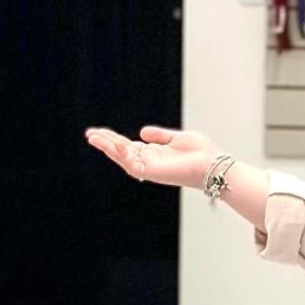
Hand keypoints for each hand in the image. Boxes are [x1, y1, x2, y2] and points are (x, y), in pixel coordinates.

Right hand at [84, 124, 216, 190]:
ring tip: (93, 137)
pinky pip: (131, 163)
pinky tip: (112, 143)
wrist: (214, 165)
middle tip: (90, 134)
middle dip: (105, 143)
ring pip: (122, 158)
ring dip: (107, 148)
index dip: (114, 139)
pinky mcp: (152, 172)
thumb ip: (159, 136)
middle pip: (121, 152)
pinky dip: (121, 153)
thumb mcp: (177, 138)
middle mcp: (149, 162)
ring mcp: (150, 168)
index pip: (128, 146)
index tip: (99, 132)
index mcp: (154, 154)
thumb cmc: (201, 153)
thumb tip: (141, 131)